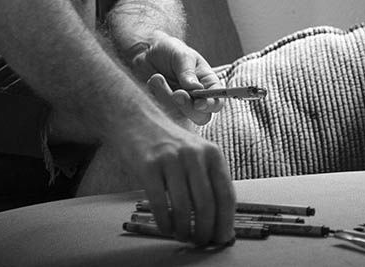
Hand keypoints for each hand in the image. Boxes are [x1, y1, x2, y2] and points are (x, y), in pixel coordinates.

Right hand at [111, 113, 236, 245]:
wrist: (138, 121)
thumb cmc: (171, 145)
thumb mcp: (197, 154)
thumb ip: (209, 181)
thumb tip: (221, 222)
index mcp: (212, 153)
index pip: (226, 194)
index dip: (226, 222)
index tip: (222, 239)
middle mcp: (194, 154)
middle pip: (206, 204)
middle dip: (204, 231)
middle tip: (200, 243)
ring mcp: (170, 159)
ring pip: (183, 207)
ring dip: (184, 230)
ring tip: (182, 237)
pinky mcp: (148, 165)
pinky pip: (159, 203)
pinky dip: (164, 223)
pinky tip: (166, 228)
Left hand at [130, 30, 225, 125]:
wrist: (147, 52)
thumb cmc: (170, 51)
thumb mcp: (181, 55)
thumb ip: (188, 72)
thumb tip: (197, 88)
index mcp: (208, 83)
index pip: (217, 101)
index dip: (211, 105)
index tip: (199, 103)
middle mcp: (197, 97)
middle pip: (201, 117)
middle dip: (189, 108)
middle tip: (177, 94)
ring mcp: (180, 105)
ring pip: (180, 116)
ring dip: (167, 98)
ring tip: (158, 77)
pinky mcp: (164, 108)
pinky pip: (162, 112)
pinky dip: (156, 96)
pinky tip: (153, 80)